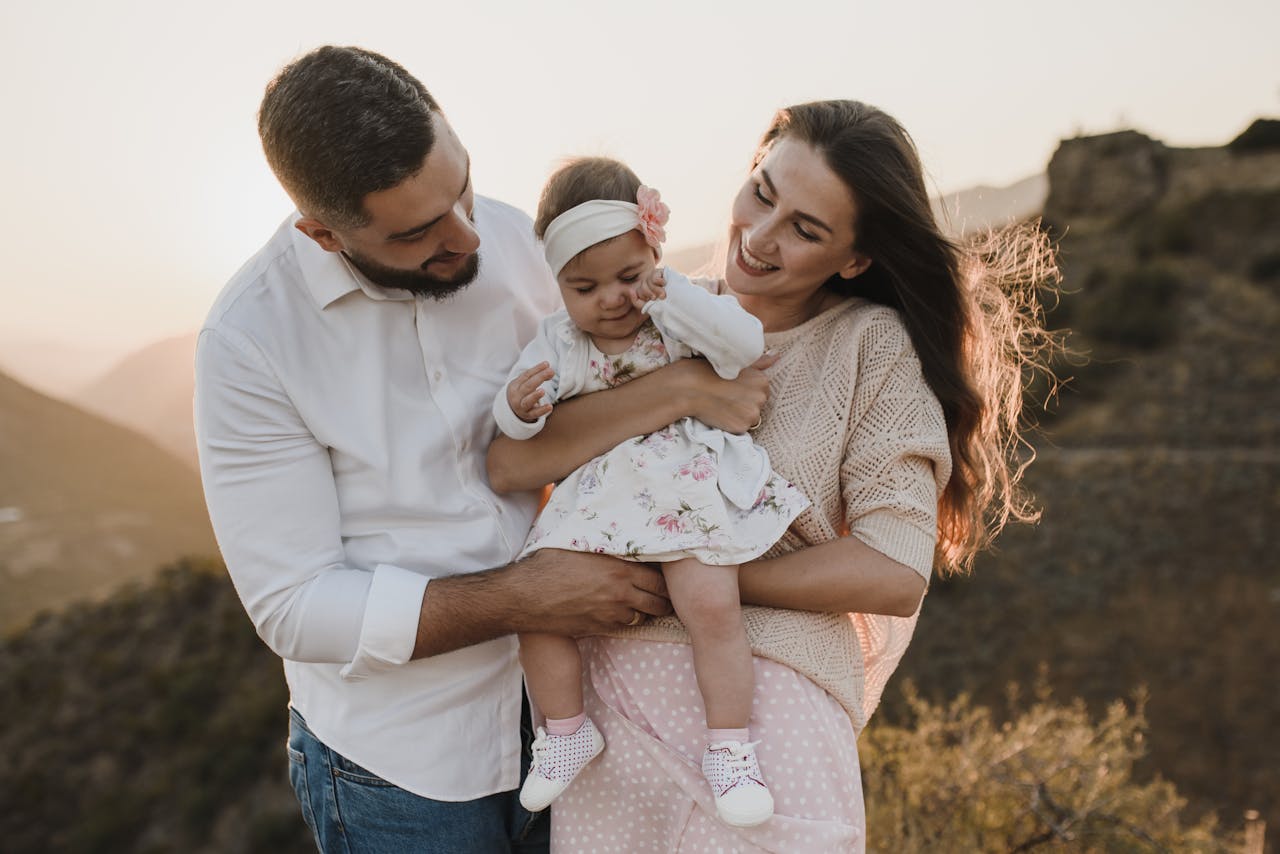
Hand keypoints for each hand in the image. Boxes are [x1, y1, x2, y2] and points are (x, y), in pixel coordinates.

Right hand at [506, 362, 554, 422]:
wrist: (513, 410)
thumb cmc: (522, 392)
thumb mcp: (525, 383)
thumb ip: (537, 375)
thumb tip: (550, 369)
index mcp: (514, 386)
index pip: (526, 376)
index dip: (537, 369)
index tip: (547, 364)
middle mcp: (516, 396)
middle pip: (528, 386)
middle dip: (539, 378)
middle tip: (551, 371)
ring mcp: (521, 407)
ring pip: (528, 401)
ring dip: (535, 396)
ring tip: (542, 391)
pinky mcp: (528, 415)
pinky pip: (535, 414)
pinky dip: (542, 410)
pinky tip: (550, 407)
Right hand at [512, 549, 671, 634]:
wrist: (525, 595)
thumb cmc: (548, 563)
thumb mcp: (579, 543)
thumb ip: (604, 542)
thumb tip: (617, 524)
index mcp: (620, 569)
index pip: (660, 579)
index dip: (667, 580)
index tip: (667, 577)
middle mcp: (620, 594)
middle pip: (659, 603)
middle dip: (664, 600)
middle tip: (664, 595)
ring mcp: (610, 614)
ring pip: (642, 617)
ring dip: (644, 611)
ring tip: (643, 603)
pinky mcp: (599, 628)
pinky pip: (623, 627)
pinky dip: (626, 620)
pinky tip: (620, 612)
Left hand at [631, 267, 666, 308]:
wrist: (682, 300)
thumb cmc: (666, 305)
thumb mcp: (650, 306)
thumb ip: (637, 301)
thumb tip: (630, 290)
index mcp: (645, 291)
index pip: (638, 291)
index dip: (643, 297)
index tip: (652, 300)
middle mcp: (648, 283)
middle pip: (642, 286)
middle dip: (650, 294)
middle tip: (660, 298)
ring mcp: (654, 277)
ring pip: (648, 281)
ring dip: (656, 290)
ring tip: (664, 294)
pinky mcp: (661, 272)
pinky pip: (654, 276)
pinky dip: (659, 281)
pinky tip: (665, 284)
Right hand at [670, 352, 776, 432]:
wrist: (688, 387)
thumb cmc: (707, 370)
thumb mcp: (735, 361)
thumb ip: (759, 361)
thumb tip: (776, 356)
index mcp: (763, 380)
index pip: (761, 390)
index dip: (746, 390)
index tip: (732, 387)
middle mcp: (762, 397)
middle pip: (758, 404)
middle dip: (745, 402)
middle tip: (725, 395)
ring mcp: (752, 414)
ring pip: (750, 417)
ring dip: (739, 414)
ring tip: (722, 404)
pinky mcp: (741, 427)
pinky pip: (741, 428)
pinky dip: (732, 423)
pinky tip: (720, 413)